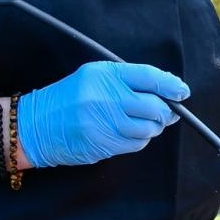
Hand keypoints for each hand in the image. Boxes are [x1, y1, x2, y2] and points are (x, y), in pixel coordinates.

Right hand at [18, 62, 186, 168]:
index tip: (182, 91)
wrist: (36, 125)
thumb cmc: (71, 98)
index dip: (171, 85)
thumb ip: (129, 80)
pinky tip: (128, 133)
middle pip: (153, 106)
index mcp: (104, 75)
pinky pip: (135, 144)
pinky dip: (139, 139)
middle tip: (166, 112)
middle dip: (165, 111)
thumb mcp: (95, 77)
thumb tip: (170, 92)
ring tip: (144, 122)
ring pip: (148, 128)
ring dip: (153, 127)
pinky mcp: (102, 143)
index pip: (148, 77)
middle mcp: (104, 97)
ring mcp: (103, 122)